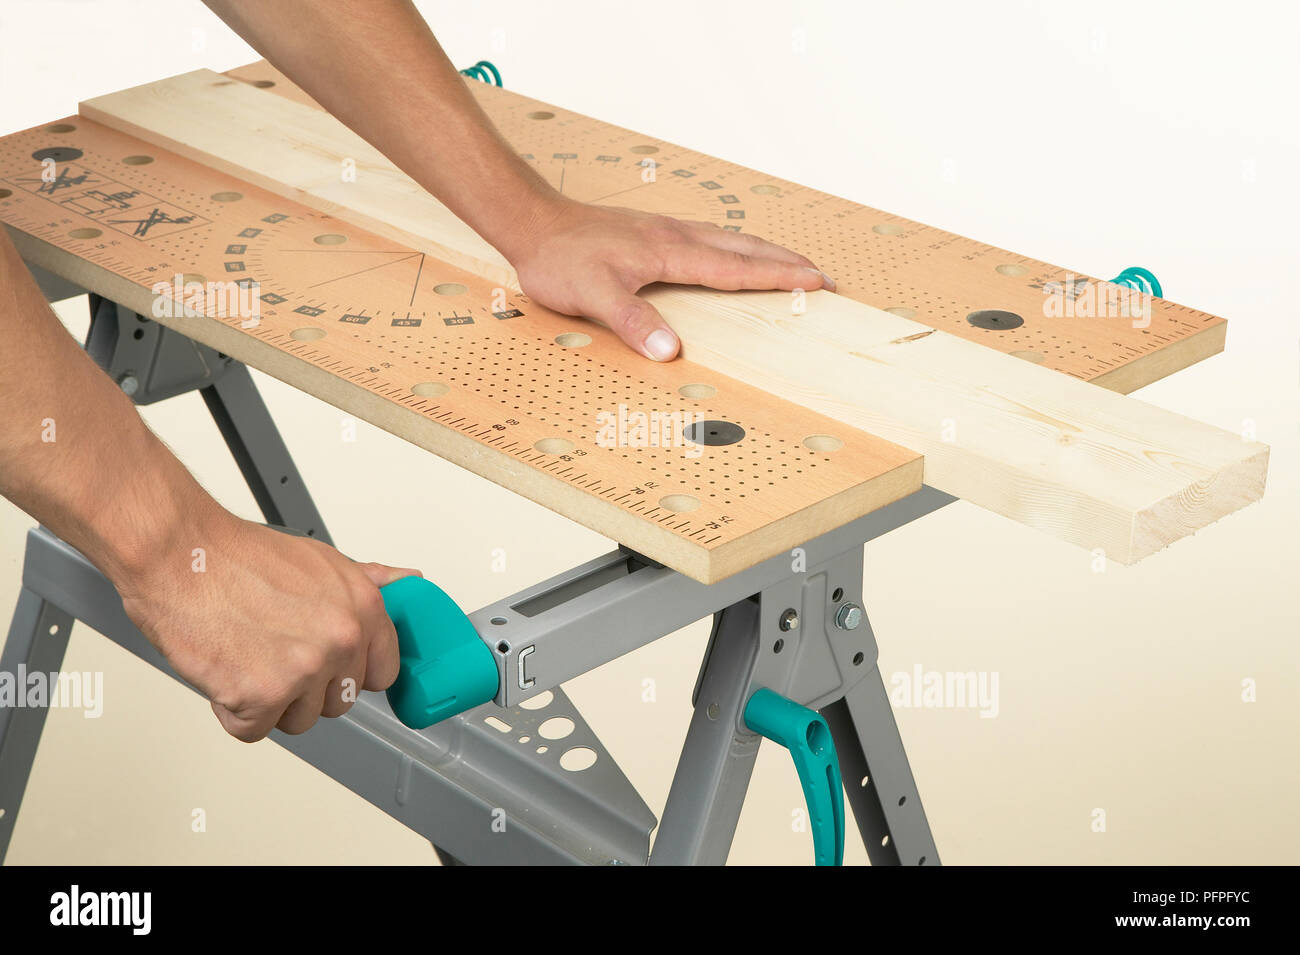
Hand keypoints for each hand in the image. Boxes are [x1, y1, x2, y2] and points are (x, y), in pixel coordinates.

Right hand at [115, 511, 420, 742]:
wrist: (180, 555)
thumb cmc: (239, 557)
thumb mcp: (321, 560)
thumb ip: (368, 581)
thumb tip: (409, 580)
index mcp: (363, 609)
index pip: (382, 672)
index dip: (348, 672)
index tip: (327, 666)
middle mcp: (341, 640)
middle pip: (338, 702)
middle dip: (305, 688)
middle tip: (272, 652)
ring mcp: (303, 670)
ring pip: (298, 720)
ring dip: (269, 701)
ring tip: (247, 656)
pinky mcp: (260, 696)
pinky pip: (253, 730)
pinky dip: (233, 711)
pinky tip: (225, 672)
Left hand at [510, 199, 834, 359]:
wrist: (533, 223)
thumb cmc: (561, 258)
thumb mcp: (594, 295)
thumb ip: (634, 322)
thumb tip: (672, 351)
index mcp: (671, 252)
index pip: (738, 268)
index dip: (779, 276)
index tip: (816, 282)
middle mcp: (677, 236)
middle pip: (746, 247)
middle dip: (788, 262)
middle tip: (823, 277)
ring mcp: (667, 231)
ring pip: (731, 240)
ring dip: (766, 253)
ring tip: (792, 265)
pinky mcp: (654, 232)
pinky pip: (711, 239)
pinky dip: (738, 249)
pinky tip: (734, 255)